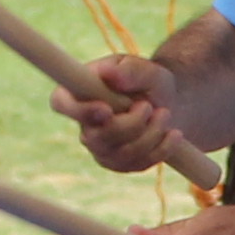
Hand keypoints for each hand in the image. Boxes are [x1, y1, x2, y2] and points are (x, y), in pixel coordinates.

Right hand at [58, 50, 191, 175]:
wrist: (166, 104)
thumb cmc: (149, 82)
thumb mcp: (146, 69)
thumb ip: (131, 70)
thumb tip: (110, 73)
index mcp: (80, 92)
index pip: (61, 103)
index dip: (78, 111)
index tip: (106, 109)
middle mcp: (85, 124)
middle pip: (96, 137)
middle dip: (130, 125)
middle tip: (149, 106)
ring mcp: (100, 147)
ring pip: (121, 153)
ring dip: (150, 135)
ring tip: (165, 114)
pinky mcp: (119, 163)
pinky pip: (137, 164)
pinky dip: (160, 149)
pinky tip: (173, 134)